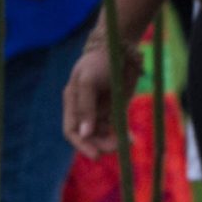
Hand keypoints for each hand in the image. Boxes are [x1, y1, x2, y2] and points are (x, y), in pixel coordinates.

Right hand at [61, 37, 141, 157]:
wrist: (120, 47)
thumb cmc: (98, 61)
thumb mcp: (88, 81)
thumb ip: (85, 107)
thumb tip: (84, 134)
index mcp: (72, 103)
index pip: (72, 130)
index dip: (81, 144)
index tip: (95, 154)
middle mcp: (85, 109)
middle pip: (88, 135)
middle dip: (100, 144)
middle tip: (115, 148)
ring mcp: (101, 109)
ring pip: (103, 134)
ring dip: (112, 141)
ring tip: (125, 143)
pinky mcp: (116, 107)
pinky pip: (117, 126)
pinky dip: (121, 134)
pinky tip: (130, 139)